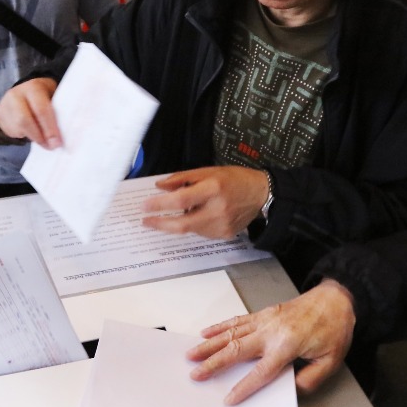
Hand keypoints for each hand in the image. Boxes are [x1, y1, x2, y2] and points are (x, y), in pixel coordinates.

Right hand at [0, 77, 60, 147]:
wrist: (27, 87)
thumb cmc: (45, 95)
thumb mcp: (55, 97)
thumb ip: (58, 113)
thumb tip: (60, 137)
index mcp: (33, 87)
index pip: (41, 110)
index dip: (49, 129)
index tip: (57, 143)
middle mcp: (15, 94)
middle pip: (24, 121)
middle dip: (38, 137)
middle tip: (50, 146)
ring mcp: (4, 104)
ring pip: (16, 128)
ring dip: (31, 137)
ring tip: (41, 137)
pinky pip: (9, 131)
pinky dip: (21, 135)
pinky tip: (29, 131)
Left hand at [142, 167, 267, 239]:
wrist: (260, 194)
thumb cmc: (234, 179)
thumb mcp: (208, 171)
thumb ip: (182, 178)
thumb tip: (159, 187)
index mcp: (213, 188)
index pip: (181, 199)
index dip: (160, 204)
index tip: (145, 206)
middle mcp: (217, 209)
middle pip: (182, 224)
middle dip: (161, 224)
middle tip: (146, 221)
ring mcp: (222, 225)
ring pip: (191, 229)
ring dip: (181, 221)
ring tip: (188, 209)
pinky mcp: (225, 235)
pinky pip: (201, 232)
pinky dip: (195, 224)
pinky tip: (202, 214)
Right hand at [187, 279, 356, 404]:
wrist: (336, 298)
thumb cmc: (334, 326)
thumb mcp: (332, 359)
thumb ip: (311, 378)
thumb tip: (293, 388)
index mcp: (287, 345)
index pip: (261, 371)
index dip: (244, 387)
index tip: (229, 398)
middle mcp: (271, 331)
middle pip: (236, 350)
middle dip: (213, 363)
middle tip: (196, 373)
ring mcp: (265, 319)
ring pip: (231, 333)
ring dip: (210, 344)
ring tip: (192, 353)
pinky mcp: (264, 313)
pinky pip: (237, 320)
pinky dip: (220, 326)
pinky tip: (207, 332)